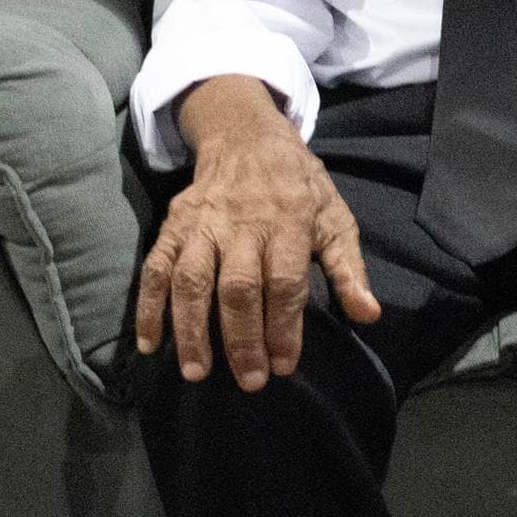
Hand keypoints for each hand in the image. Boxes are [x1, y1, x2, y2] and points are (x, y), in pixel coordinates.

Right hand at [133, 76, 379, 390]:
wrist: (246, 136)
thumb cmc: (298, 186)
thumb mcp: (334, 216)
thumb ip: (348, 268)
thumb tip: (368, 314)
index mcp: (287, 222)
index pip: (284, 281)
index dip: (284, 326)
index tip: (284, 365)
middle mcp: (241, 224)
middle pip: (237, 286)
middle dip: (241, 338)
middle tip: (249, 381)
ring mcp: (202, 224)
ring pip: (192, 279)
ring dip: (191, 328)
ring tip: (196, 372)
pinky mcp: (173, 225)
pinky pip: (155, 267)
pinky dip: (148, 305)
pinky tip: (149, 343)